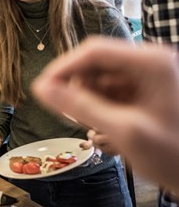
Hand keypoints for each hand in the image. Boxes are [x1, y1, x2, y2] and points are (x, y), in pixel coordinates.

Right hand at [32, 37, 178, 190]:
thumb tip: (41, 88)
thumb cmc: (177, 156)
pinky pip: (116, 93)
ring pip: (104, 81)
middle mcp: (153, 63)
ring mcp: (154, 77)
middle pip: (98, 65)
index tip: (41, 89)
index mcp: (152, 62)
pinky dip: (106, 111)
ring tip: (96, 132)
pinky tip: (109, 133)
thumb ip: (81, 106)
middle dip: (79, 90)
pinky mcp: (152, 92)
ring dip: (92, 104)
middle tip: (69, 117)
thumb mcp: (125, 131)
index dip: (63, 68)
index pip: (93, 50)